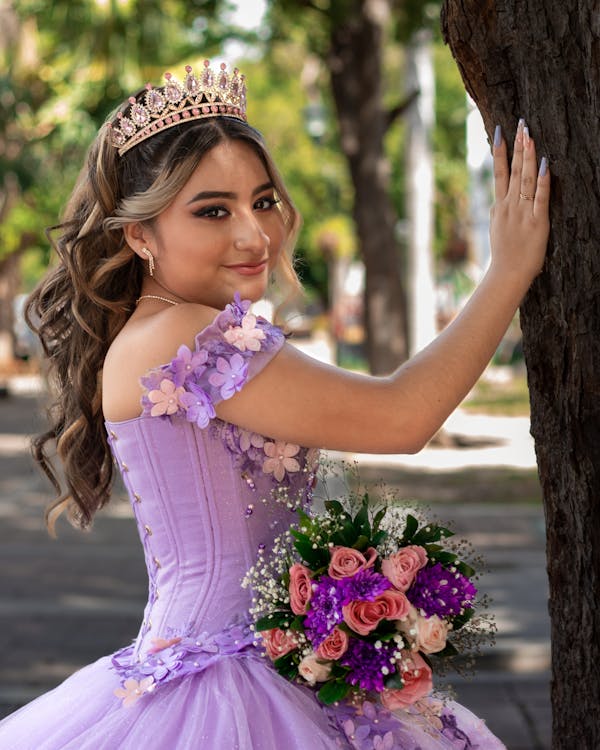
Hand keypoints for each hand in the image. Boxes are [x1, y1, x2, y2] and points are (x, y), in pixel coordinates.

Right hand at [489, 120, 549, 283]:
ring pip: (525, 179)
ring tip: (530, 136)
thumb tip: (496, 203)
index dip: (499, 152)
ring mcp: (522, 212)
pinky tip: (544, 164)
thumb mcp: (496, 230)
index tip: (499, 132)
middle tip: (520, 124)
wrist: (507, 273)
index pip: (499, 174)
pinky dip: (542, 180)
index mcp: (499, 207)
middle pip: (512, 171)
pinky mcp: (537, 221)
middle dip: (517, 146)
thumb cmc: (504, 256)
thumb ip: (498, 214)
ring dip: (528, 156)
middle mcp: (509, 206)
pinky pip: (540, 197)